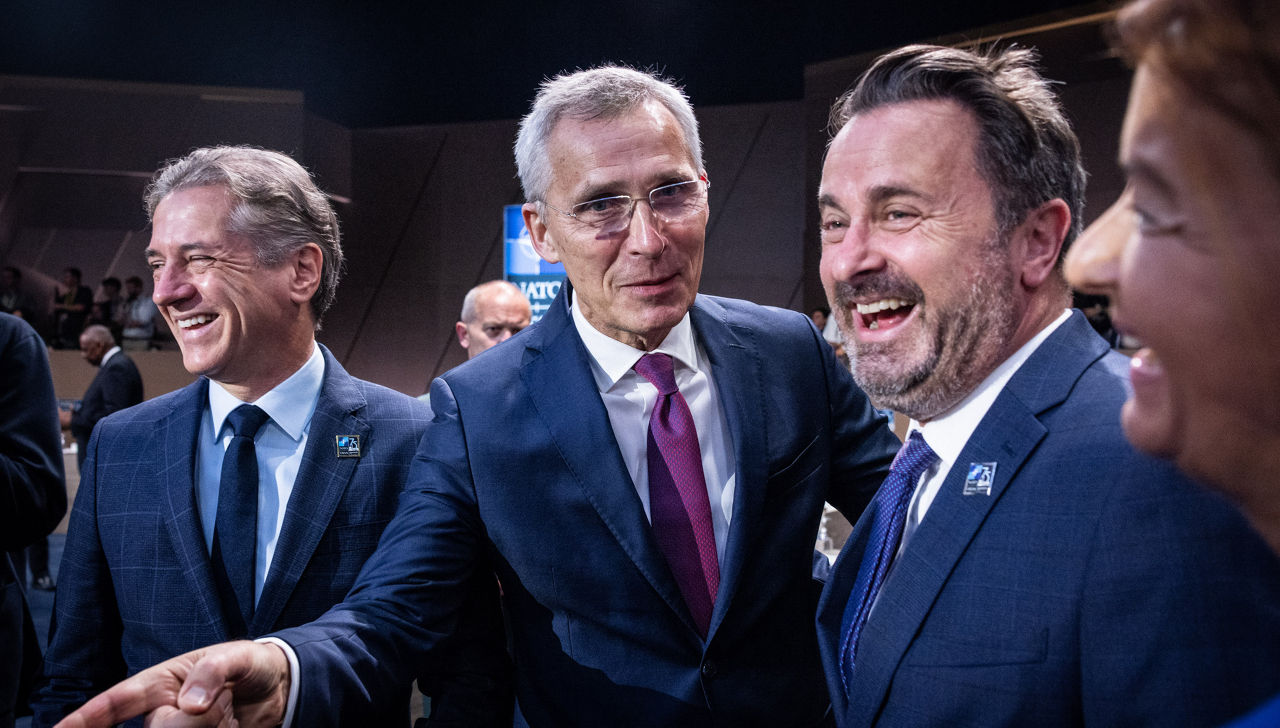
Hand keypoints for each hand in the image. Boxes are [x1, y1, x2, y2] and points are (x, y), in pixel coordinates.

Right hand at [55, 640, 289, 727]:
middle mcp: (163, 712)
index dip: (84, 719)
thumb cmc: (251, 664)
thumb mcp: (238, 656)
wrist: (282, 688)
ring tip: (229, 715)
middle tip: (224, 706)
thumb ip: (214, 672)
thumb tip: (188, 704)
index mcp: (161, 683)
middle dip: (197, 722)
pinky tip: (233, 725)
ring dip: (215, 726)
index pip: (116, 702)